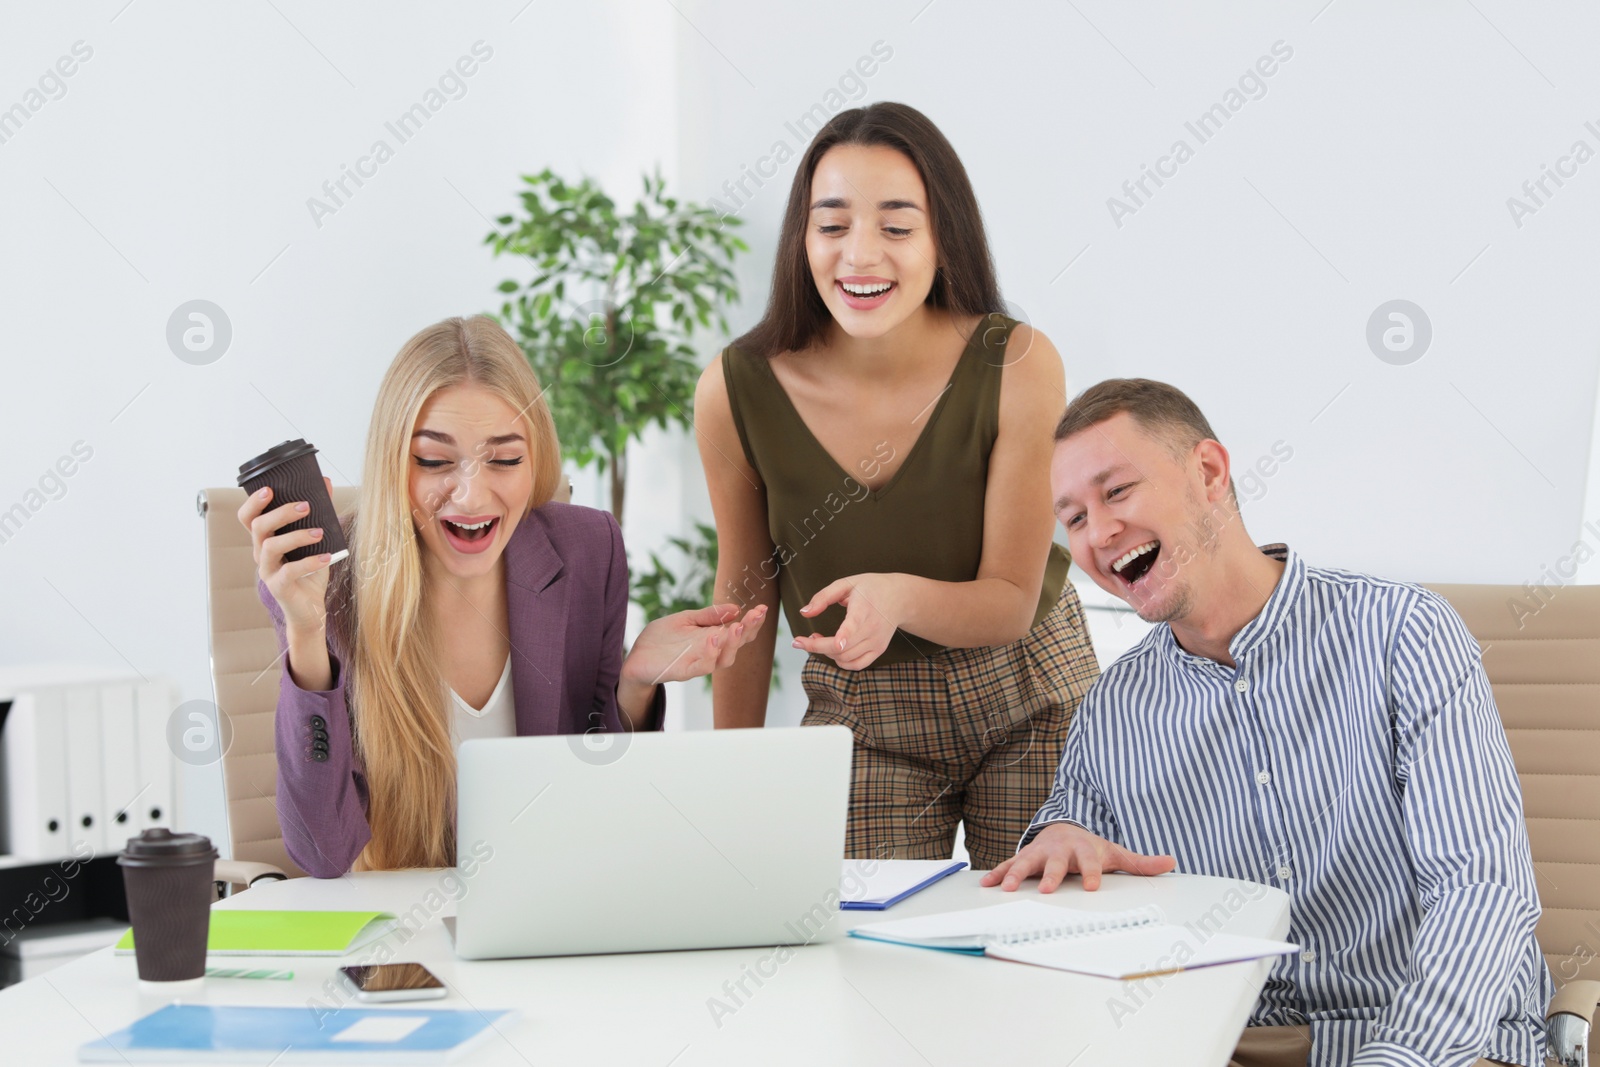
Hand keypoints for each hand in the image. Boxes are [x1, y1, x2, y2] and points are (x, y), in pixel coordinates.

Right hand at [237, 476, 335, 633]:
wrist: (311, 608)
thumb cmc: (310, 570)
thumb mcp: (316, 540)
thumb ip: (319, 513)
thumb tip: (326, 482)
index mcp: (266, 539)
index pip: (248, 518)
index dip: (253, 503)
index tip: (269, 489)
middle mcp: (261, 553)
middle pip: (258, 527)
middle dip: (280, 513)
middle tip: (306, 506)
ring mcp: (268, 571)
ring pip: (270, 547)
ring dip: (296, 536)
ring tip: (319, 533)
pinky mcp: (278, 587)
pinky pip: (289, 572)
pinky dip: (309, 562)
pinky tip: (327, 557)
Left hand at [623, 603, 768, 685]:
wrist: (636, 656)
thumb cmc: (662, 639)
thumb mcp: (687, 619)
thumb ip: (709, 615)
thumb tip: (736, 608)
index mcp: (713, 638)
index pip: (739, 632)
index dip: (752, 623)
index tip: (762, 609)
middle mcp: (710, 653)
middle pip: (737, 646)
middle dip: (748, 631)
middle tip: (755, 616)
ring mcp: (698, 663)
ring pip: (723, 659)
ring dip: (732, 644)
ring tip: (736, 628)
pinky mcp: (683, 671)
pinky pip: (701, 667)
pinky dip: (709, 656)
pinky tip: (712, 641)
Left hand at [791, 572, 904, 670]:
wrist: (899, 597)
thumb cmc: (870, 588)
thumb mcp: (846, 584)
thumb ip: (823, 597)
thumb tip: (804, 613)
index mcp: (863, 609)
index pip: (854, 625)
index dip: (845, 636)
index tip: (837, 643)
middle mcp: (872, 629)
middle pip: (841, 648)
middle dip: (816, 646)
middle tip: (800, 640)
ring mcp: (876, 642)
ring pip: (845, 659)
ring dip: (826, 653)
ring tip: (817, 639)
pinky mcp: (878, 650)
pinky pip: (856, 665)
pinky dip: (841, 662)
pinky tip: (833, 649)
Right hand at [980, 823, 1175, 892]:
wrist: (1064, 827)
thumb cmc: (1090, 847)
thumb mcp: (1115, 853)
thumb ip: (1140, 863)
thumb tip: (1171, 862)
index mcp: (1084, 849)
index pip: (1090, 862)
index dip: (1092, 873)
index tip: (1092, 887)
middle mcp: (1060, 849)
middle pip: (1056, 863)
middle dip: (1052, 875)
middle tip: (1049, 890)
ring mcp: (1039, 853)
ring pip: (1026, 862)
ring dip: (1016, 875)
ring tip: (1007, 889)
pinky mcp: (1024, 857)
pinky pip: (1008, 865)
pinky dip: (997, 874)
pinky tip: (987, 885)